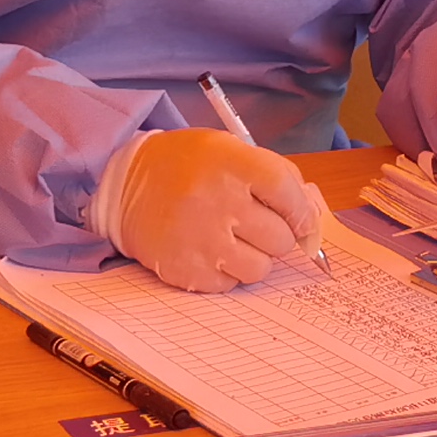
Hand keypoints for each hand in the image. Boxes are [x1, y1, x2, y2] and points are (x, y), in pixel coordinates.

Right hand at [107, 129, 322, 289]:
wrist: (125, 187)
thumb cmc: (190, 169)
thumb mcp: (231, 151)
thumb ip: (278, 176)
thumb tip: (311, 219)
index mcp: (232, 164)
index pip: (288, 194)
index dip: (302, 213)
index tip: (300, 221)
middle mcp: (217, 201)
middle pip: (280, 239)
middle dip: (275, 235)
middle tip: (252, 224)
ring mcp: (200, 239)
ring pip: (260, 268)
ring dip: (254, 257)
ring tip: (231, 239)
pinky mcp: (186, 270)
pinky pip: (230, 285)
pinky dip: (226, 273)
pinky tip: (208, 250)